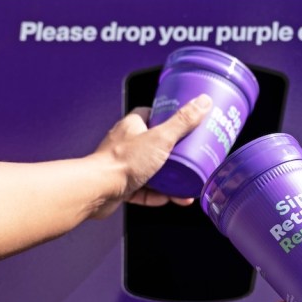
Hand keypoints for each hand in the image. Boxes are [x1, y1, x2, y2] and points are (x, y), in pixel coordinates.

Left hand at [90, 93, 211, 218]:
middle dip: (173, 153)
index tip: (184, 121)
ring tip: (185, 184)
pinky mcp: (121, 187)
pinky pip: (143, 191)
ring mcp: (123, 166)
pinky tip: (170, 198)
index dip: (168, 117)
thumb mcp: (161, 138)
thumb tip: (202, 102)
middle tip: (190, 156)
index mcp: (132, 126)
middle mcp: (125, 144)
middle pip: (154, 144)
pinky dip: (157, 195)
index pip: (151, 114)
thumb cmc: (122, 161)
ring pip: (150, 170)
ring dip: (168, 178)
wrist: (98, 189)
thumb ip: (182, 122)